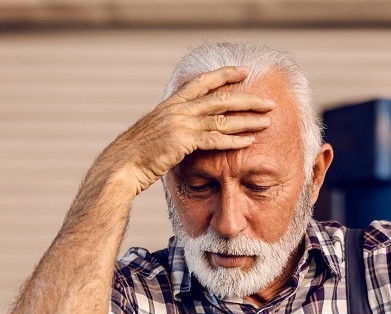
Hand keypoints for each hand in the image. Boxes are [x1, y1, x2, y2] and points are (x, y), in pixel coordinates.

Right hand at [102, 65, 274, 194]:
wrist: (122, 165)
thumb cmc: (137, 153)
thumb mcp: (155, 130)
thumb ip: (173, 124)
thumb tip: (186, 126)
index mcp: (172, 103)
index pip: (202, 81)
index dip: (224, 74)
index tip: (243, 71)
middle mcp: (178, 109)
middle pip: (221, 99)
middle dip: (248, 99)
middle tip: (268, 102)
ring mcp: (181, 124)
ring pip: (223, 119)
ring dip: (248, 120)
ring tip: (267, 121)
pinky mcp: (183, 141)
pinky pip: (215, 139)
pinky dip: (234, 140)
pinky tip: (249, 141)